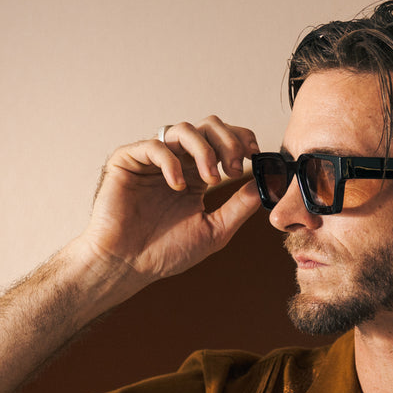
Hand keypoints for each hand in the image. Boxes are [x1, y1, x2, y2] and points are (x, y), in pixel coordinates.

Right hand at [84, 116, 262, 289]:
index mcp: (197, 175)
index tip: (254, 155)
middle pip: (207, 126)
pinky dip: (172, 161)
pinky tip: (179, 186)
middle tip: (234, 168)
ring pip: (183, 130)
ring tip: (211, 179)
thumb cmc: (165, 253)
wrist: (127, 266)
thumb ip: (240, 207)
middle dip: (227, 141)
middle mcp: (176, 162)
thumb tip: (265, 184)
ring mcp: (152, 160)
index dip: (241, 139)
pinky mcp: (127, 161)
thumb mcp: (214, 231)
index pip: (223, 141)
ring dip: (204, 150)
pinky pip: (154, 146)